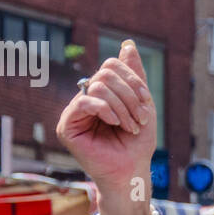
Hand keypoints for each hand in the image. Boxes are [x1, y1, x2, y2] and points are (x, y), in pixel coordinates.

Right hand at [56, 40, 156, 192]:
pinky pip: (83, 102)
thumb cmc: (137, 142)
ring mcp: (75, 112)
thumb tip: (128, 44)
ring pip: (97, 86)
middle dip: (129, 95)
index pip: (111, 66)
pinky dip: (104, 110)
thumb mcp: (142, 104)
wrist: (131, 170)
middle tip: (139, 119)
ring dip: (121, 107)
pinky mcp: (67, 126)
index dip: (132, 80)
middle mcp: (86, 98)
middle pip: (106, 74)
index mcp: (103, 92)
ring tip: (130, 126)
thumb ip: (135, 75)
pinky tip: (114, 123)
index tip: (146, 102)